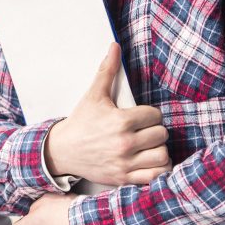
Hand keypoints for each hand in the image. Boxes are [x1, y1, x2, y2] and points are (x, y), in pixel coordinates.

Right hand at [44, 43, 170, 185]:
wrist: (62, 150)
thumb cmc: (81, 122)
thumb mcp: (93, 95)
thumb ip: (107, 70)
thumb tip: (115, 46)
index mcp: (120, 121)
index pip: (155, 115)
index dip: (150, 115)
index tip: (141, 117)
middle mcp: (125, 143)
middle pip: (161, 134)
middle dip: (154, 131)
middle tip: (144, 131)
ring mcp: (125, 163)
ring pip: (162, 155)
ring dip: (158, 150)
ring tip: (149, 146)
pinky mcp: (124, 178)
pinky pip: (155, 177)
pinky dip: (158, 170)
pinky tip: (150, 162)